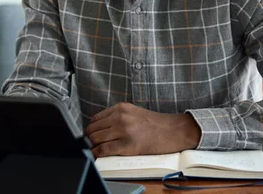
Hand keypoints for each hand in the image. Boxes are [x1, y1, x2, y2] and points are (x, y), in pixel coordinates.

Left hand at [85, 102, 200, 157]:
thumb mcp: (133, 113)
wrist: (172, 131)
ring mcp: (123, 130)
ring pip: (95, 139)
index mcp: (121, 108)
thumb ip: (117, 117)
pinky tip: (98, 155)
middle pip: (93, 129)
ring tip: (96, 149)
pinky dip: (97, 154)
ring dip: (93, 146)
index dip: (91, 129)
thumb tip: (100, 128)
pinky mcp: (127, 144)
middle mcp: (120, 117)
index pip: (95, 118)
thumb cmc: (155, 124)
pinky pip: (104, 150)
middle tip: (92, 144)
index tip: (91, 135)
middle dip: (90, 138)